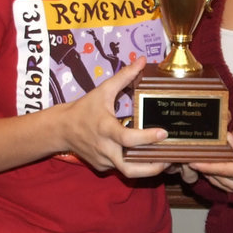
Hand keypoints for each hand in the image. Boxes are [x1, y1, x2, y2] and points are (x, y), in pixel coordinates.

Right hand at [59, 58, 169, 177]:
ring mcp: (103, 161)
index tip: (164, 133)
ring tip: (165, 161)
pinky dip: (134, 165)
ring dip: (147, 169)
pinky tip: (146, 158)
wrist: (61, 129)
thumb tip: (142, 60)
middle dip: (152, 167)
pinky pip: (121, 169)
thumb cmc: (84, 109)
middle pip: (130, 168)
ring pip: (128, 171)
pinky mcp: (102, 167)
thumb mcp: (103, 90)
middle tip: (170, 159)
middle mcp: (105, 148)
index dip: (147, 138)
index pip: (128, 139)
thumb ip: (124, 76)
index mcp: (106, 129)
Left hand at [188, 122, 232, 193]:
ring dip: (212, 176)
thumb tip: (228, 136)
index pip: (224, 168)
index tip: (193, 162)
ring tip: (201, 167)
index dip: (207, 165)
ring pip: (224, 184)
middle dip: (207, 170)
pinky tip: (213, 176)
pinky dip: (220, 182)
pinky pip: (229, 188)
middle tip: (194, 162)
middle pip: (221, 177)